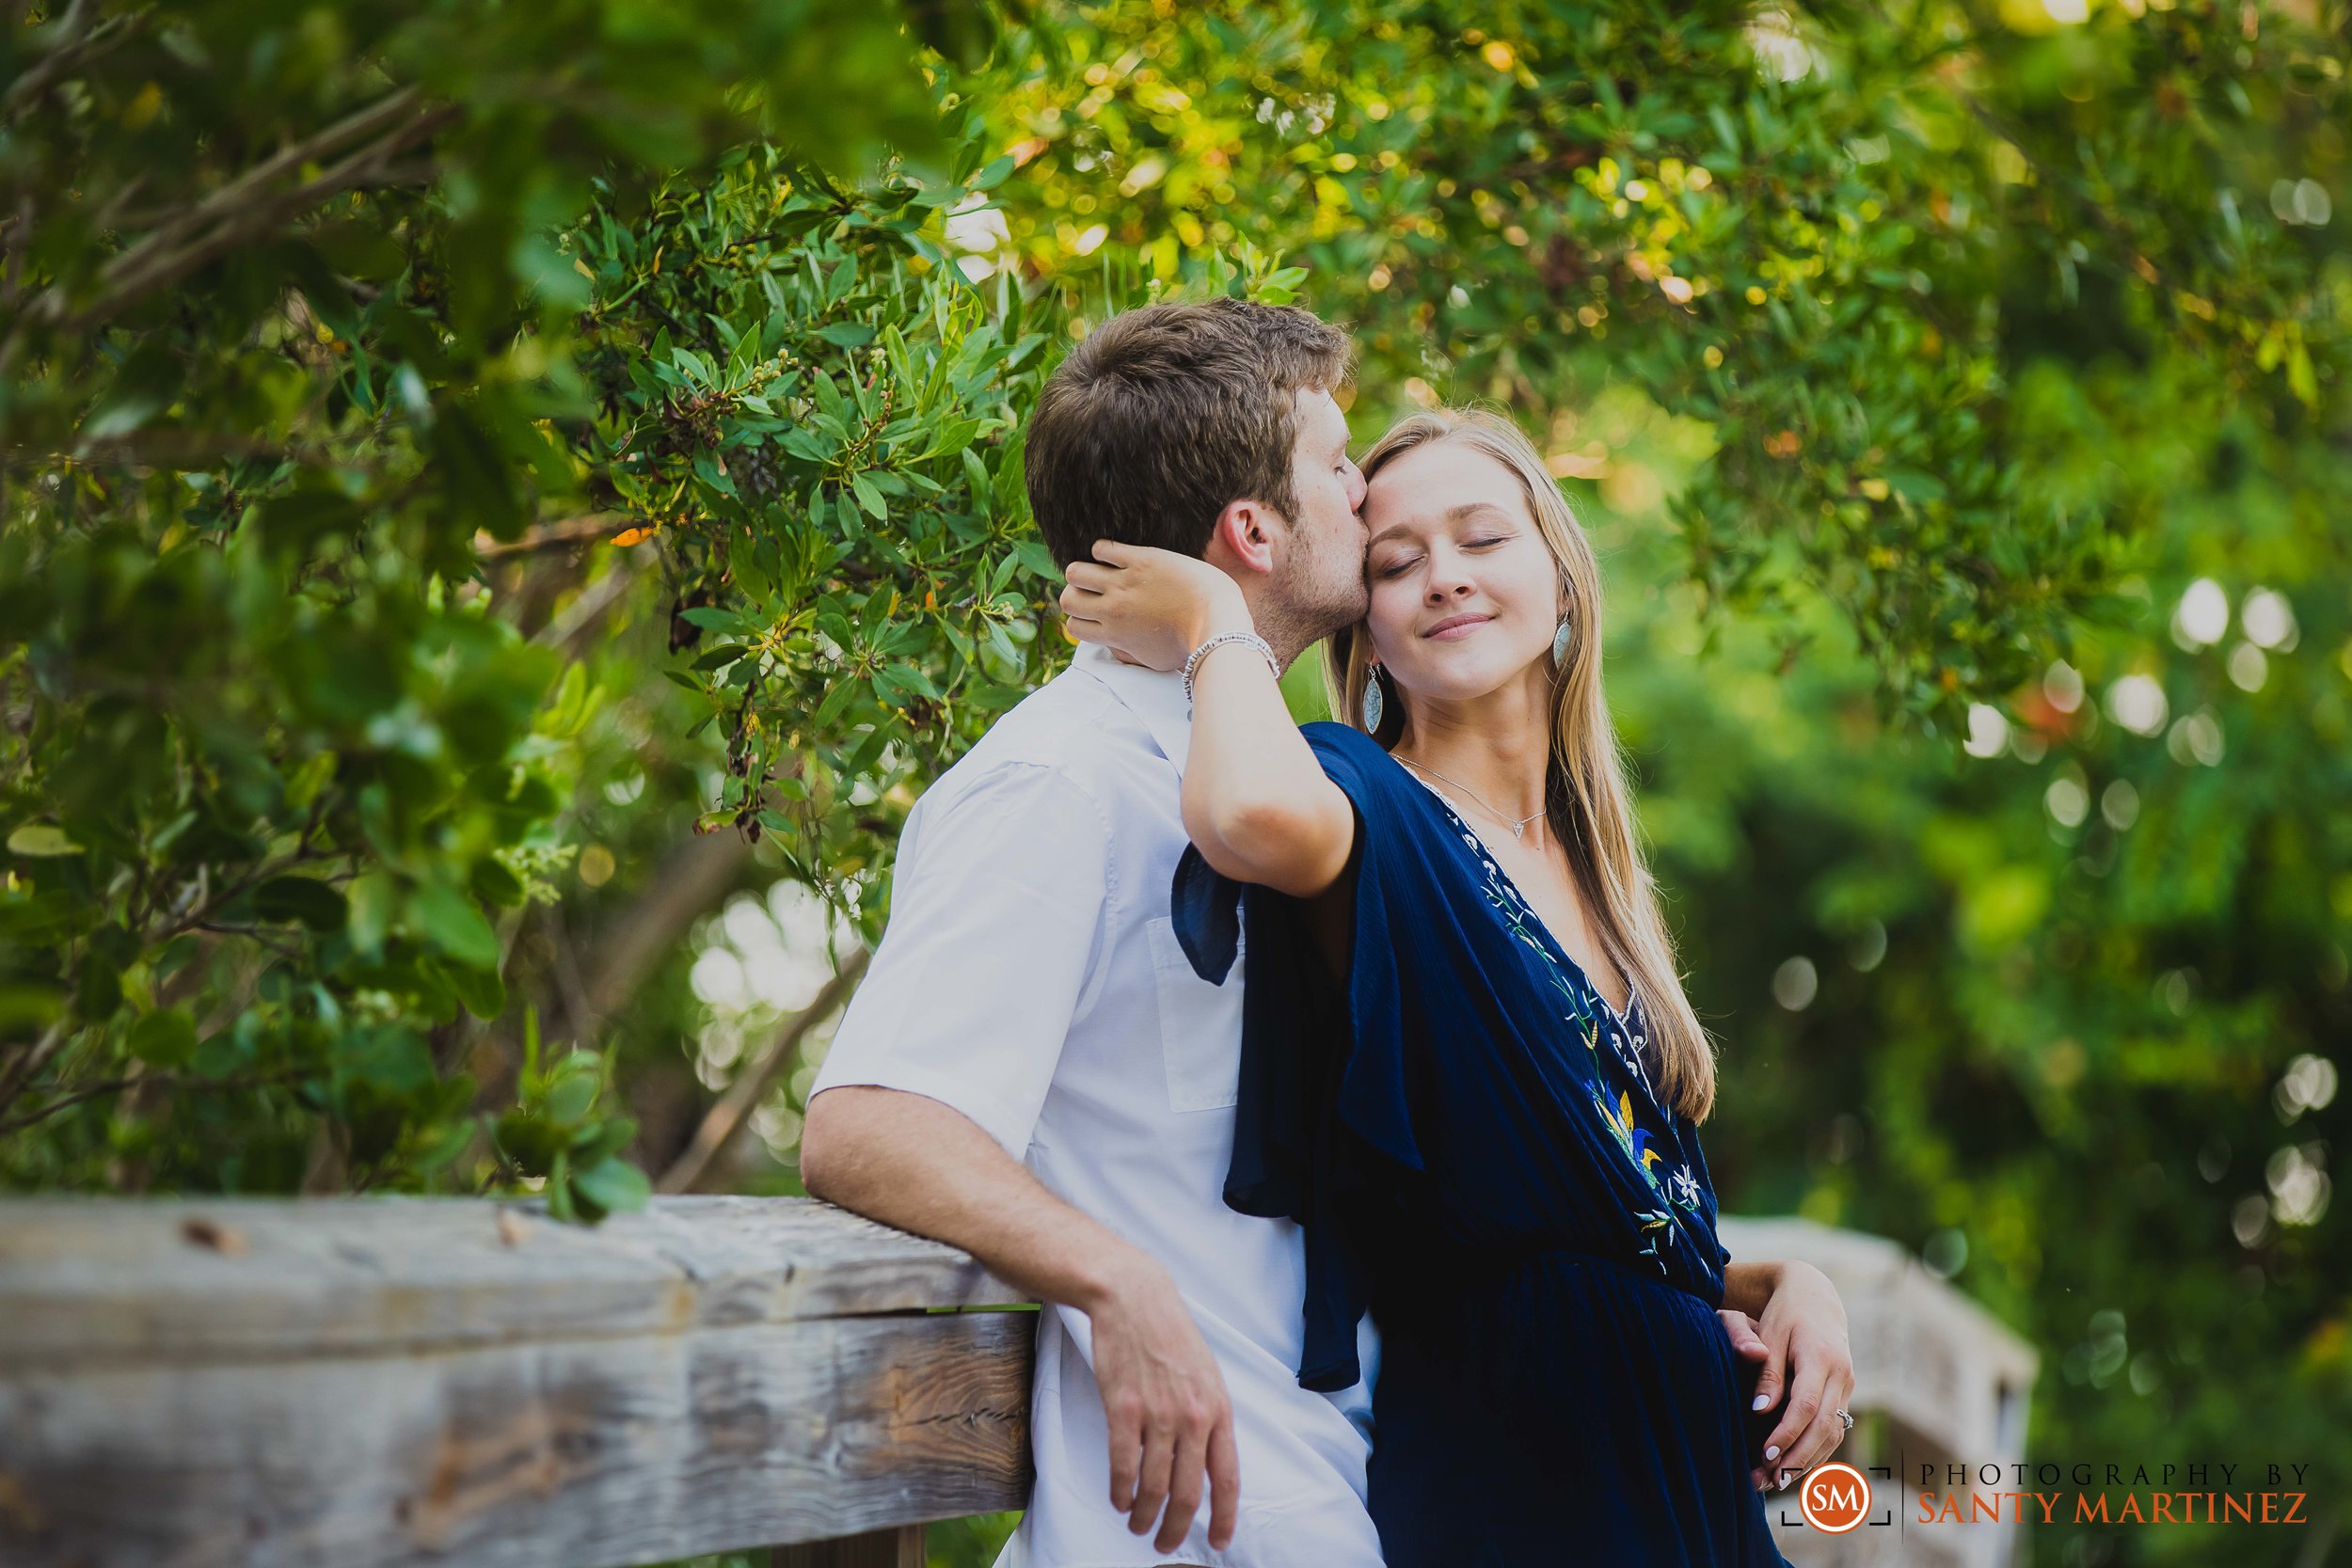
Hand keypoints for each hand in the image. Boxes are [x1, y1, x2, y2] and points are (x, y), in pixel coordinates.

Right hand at [1060, 539, 1252, 672]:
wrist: (1215, 620)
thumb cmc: (1190, 644)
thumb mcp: (1152, 660)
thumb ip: (1128, 652)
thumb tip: (1115, 644)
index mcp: (1114, 635)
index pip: (1073, 626)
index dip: (1082, 619)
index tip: (1096, 613)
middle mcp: (1112, 609)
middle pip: (1068, 599)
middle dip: (1077, 595)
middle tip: (1095, 591)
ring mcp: (1123, 583)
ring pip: (1075, 572)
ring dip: (1084, 570)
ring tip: (1102, 570)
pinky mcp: (1140, 560)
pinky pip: (1102, 548)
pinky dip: (1102, 550)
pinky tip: (1118, 555)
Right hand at [1084, 1251, 1241, 1553]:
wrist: (1135, 1299)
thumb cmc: (1170, 1336)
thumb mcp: (1206, 1376)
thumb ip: (1209, 1419)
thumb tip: (1208, 1464)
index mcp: (1218, 1410)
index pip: (1227, 1478)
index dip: (1225, 1517)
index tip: (1220, 1541)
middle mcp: (1192, 1417)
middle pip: (1188, 1494)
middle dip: (1177, 1529)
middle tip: (1165, 1544)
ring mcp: (1157, 1414)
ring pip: (1154, 1486)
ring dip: (1144, 1516)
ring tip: (1137, 1525)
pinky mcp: (1123, 1408)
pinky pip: (1123, 1466)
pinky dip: (1120, 1492)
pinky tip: (1119, 1500)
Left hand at [1745, 1261, 1856, 1492]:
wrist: (1816, 1298)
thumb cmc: (1785, 1314)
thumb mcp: (1771, 1334)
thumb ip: (1767, 1372)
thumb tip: (1759, 1410)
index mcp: (1821, 1357)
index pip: (1806, 1405)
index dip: (1787, 1432)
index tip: (1764, 1453)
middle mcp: (1841, 1375)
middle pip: (1824, 1426)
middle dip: (1797, 1457)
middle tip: (1769, 1480)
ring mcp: (1847, 1386)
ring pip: (1833, 1433)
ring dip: (1807, 1461)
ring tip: (1776, 1482)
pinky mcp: (1845, 1395)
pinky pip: (1835, 1430)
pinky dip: (1817, 1451)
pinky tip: (1794, 1468)